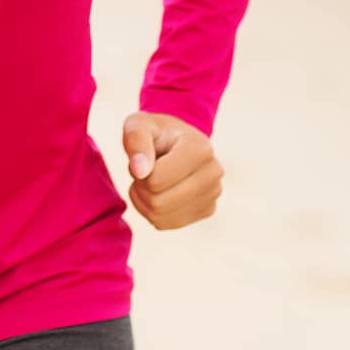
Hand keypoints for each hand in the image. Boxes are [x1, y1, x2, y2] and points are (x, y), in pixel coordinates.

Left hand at [122, 111, 223, 229]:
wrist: (175, 141)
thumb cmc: (154, 132)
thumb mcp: (138, 125)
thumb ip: (136, 142)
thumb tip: (140, 172)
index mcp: (200, 147)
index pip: (156, 179)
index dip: (139, 170)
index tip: (145, 156)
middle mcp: (213, 172)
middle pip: (158, 202)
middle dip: (141, 187)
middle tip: (144, 169)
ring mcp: (213, 194)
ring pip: (160, 216)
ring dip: (144, 199)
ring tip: (151, 179)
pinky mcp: (207, 210)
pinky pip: (165, 224)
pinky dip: (151, 212)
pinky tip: (157, 192)